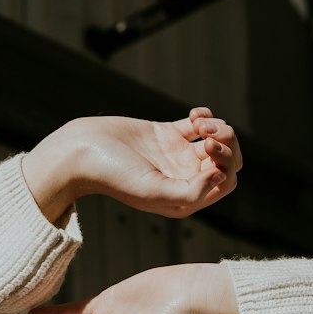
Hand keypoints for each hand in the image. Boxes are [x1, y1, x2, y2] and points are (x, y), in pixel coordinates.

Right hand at [23, 108, 241, 222]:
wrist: (85, 151)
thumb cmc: (116, 176)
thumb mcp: (154, 192)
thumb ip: (190, 192)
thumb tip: (220, 176)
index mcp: (185, 198)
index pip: (226, 181)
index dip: (226, 163)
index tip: (206, 148)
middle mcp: (185, 179)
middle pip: (227, 161)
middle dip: (226, 143)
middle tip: (207, 135)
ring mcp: (178, 156)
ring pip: (217, 140)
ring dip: (217, 126)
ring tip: (199, 122)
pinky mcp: (168, 134)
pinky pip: (200, 124)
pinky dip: (205, 115)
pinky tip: (193, 115)